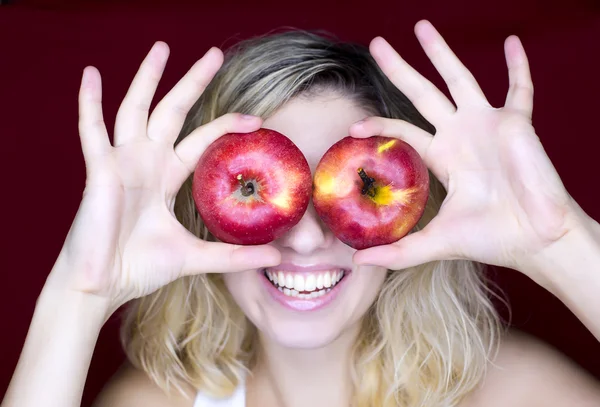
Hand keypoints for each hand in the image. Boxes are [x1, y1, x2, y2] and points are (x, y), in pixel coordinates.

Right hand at [49, 42, 280, 309]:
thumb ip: (236, 255)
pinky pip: (92, 130)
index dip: (225, 125)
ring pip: (136, 109)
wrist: (104, 285)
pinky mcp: (99, 170)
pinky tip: (92, 74)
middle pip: (173, 111)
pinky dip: (89, 102)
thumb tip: (278, 258)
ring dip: (148, 77)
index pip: (200, 140)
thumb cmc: (141, 268)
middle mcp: (145, 162)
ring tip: (162, 47)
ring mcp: (122, 162)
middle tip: (215, 53)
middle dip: (193, 82)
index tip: (256, 118)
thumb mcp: (197, 256)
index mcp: (166, 177)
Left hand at [351, 20, 578, 281]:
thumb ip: (397, 252)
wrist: (535, 240)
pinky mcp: (516, 123)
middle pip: (422, 92)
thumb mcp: (435, 242)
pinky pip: (520, 88)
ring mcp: (487, 125)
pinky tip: (511, 42)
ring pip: (459, 79)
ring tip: (421, 26)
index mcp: (443, 156)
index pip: (405, 129)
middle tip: (376, 43)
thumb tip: (356, 263)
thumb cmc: (490, 239)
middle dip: (400, 68)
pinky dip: (518, 66)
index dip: (380, 125)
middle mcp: (461, 134)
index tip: (354, 127)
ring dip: (441, 53)